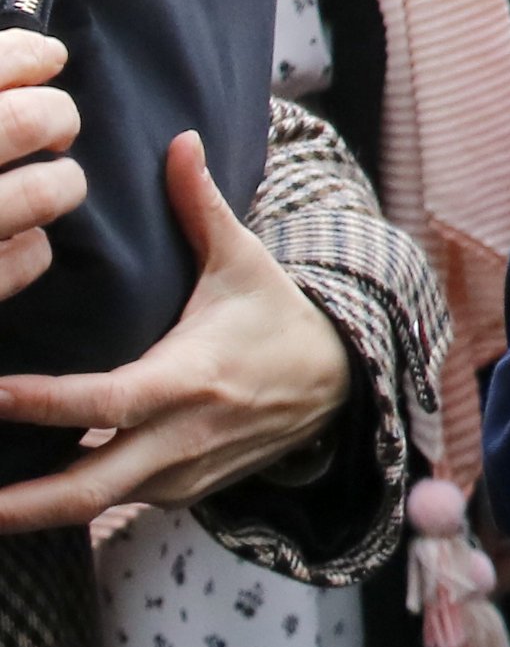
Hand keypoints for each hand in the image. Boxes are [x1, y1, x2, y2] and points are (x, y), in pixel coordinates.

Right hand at [0, 35, 83, 300]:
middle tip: (55, 127)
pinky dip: (34, 249)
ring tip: (55, 181)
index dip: (30, 55)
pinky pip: (23, 262)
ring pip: (43, 192)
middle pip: (30, 120)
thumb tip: (11, 55)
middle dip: (58, 117)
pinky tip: (21, 242)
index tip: (48, 58)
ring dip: (62, 183)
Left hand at [0, 131, 355, 530]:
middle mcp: (182, 437)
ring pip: (96, 504)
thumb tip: (180, 139)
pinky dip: (72, 500)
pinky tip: (25, 494)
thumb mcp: (243, 261)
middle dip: (17, 506)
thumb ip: (200, 206)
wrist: (340, 384)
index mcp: (189, 378)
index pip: (102, 402)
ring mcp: (181, 474)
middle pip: (87, 489)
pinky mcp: (183, 493)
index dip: (39, 404)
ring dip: (33, 508)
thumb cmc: (276, 316)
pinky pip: (118, 501)